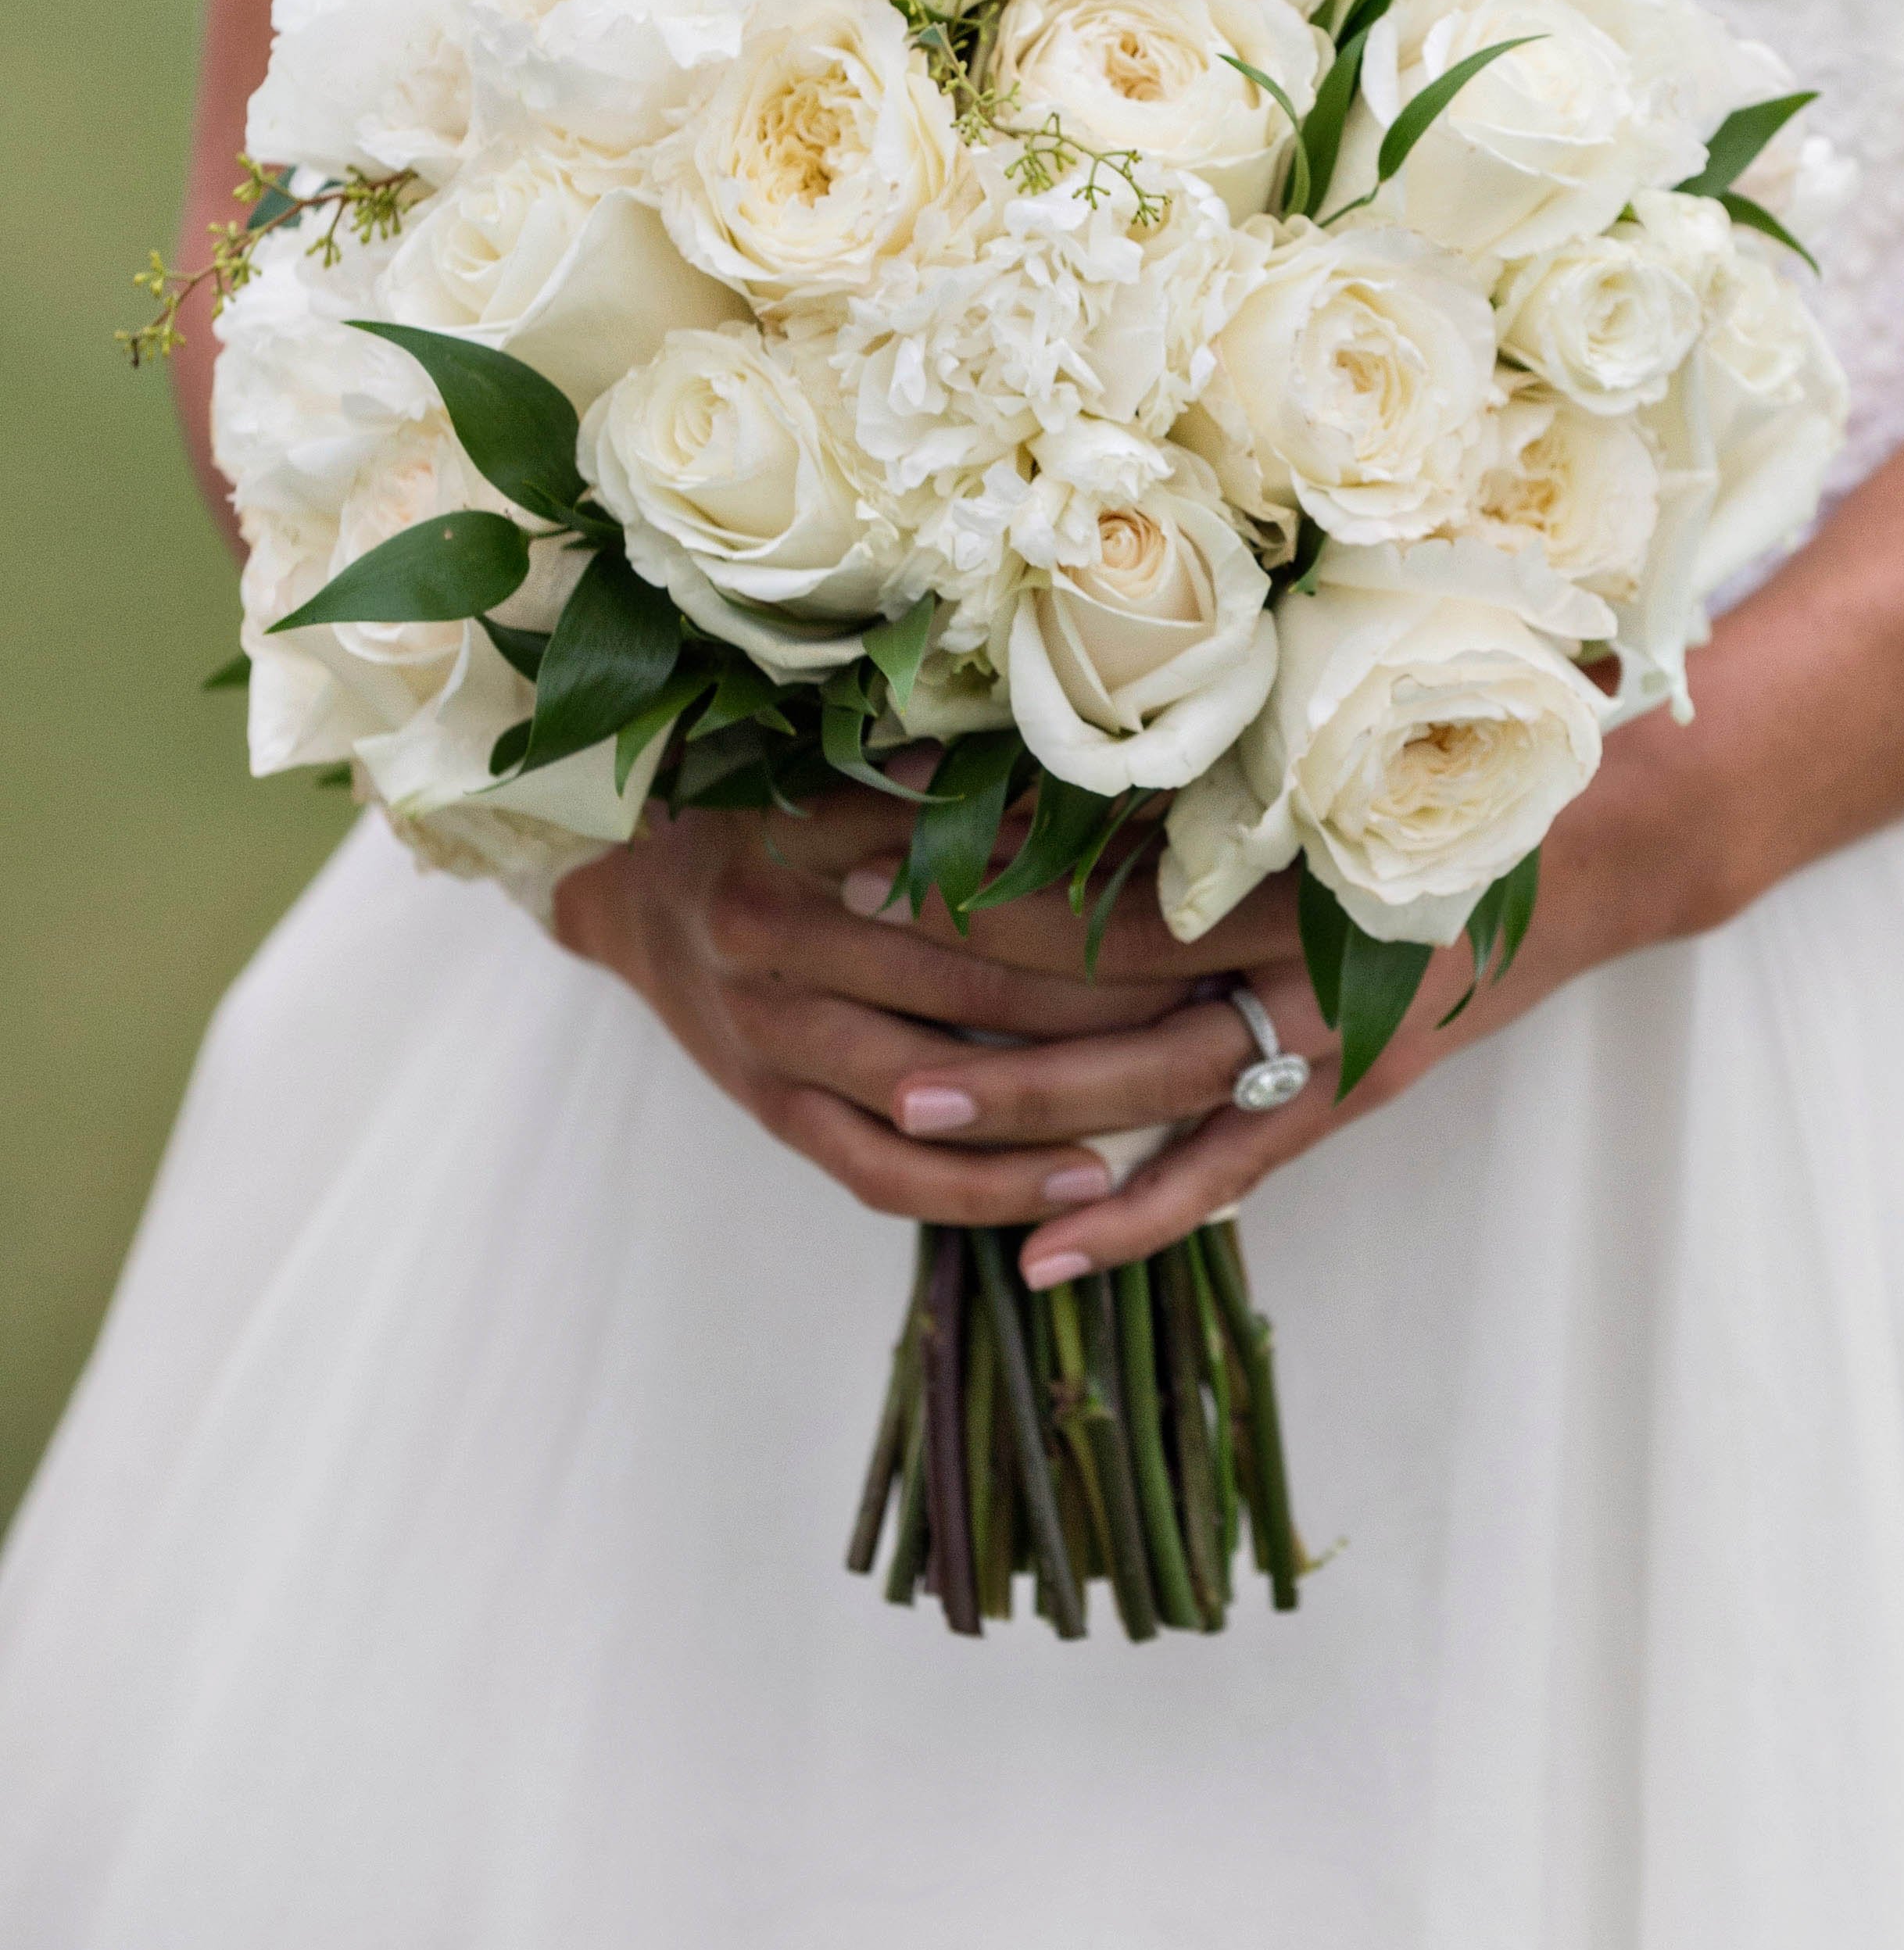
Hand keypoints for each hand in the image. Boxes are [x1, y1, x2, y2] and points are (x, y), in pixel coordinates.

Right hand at [552, 784, 1224, 1229]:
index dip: (1097, 892)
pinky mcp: (770, 1109)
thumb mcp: (843, 762)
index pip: (980, 872)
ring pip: (940, 1091)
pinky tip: (1083, 1184)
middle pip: (975, 983)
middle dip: (1112, 998)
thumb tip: (1102, 782)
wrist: (627, 886)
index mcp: (808, 831)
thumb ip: (951, 781)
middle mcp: (779, 934)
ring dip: (1068, 1102)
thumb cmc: (768, 806)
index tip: (1203, 899)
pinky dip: (987, 1187)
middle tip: (1230, 999)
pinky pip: (884, 1173)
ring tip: (1183, 1103)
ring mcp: (768, 1034)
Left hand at [822, 698, 1733, 1285]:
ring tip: (902, 1104)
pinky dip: (1136, 1217)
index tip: (866, 822)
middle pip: (1107, 964)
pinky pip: (1228, 1171)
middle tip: (834, 945)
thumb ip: (1219, 716)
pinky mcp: (1349, 1094)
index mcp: (1293, 825)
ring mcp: (1329, 1031)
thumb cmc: (1467, 750)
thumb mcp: (1352, 707)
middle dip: (965, 963)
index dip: (985, 840)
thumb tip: (1063, 671)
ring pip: (1150, 1078)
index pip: (1109, 843)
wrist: (1612, 843)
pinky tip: (1041, 1257)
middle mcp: (1301, 937)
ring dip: (1023, 1099)